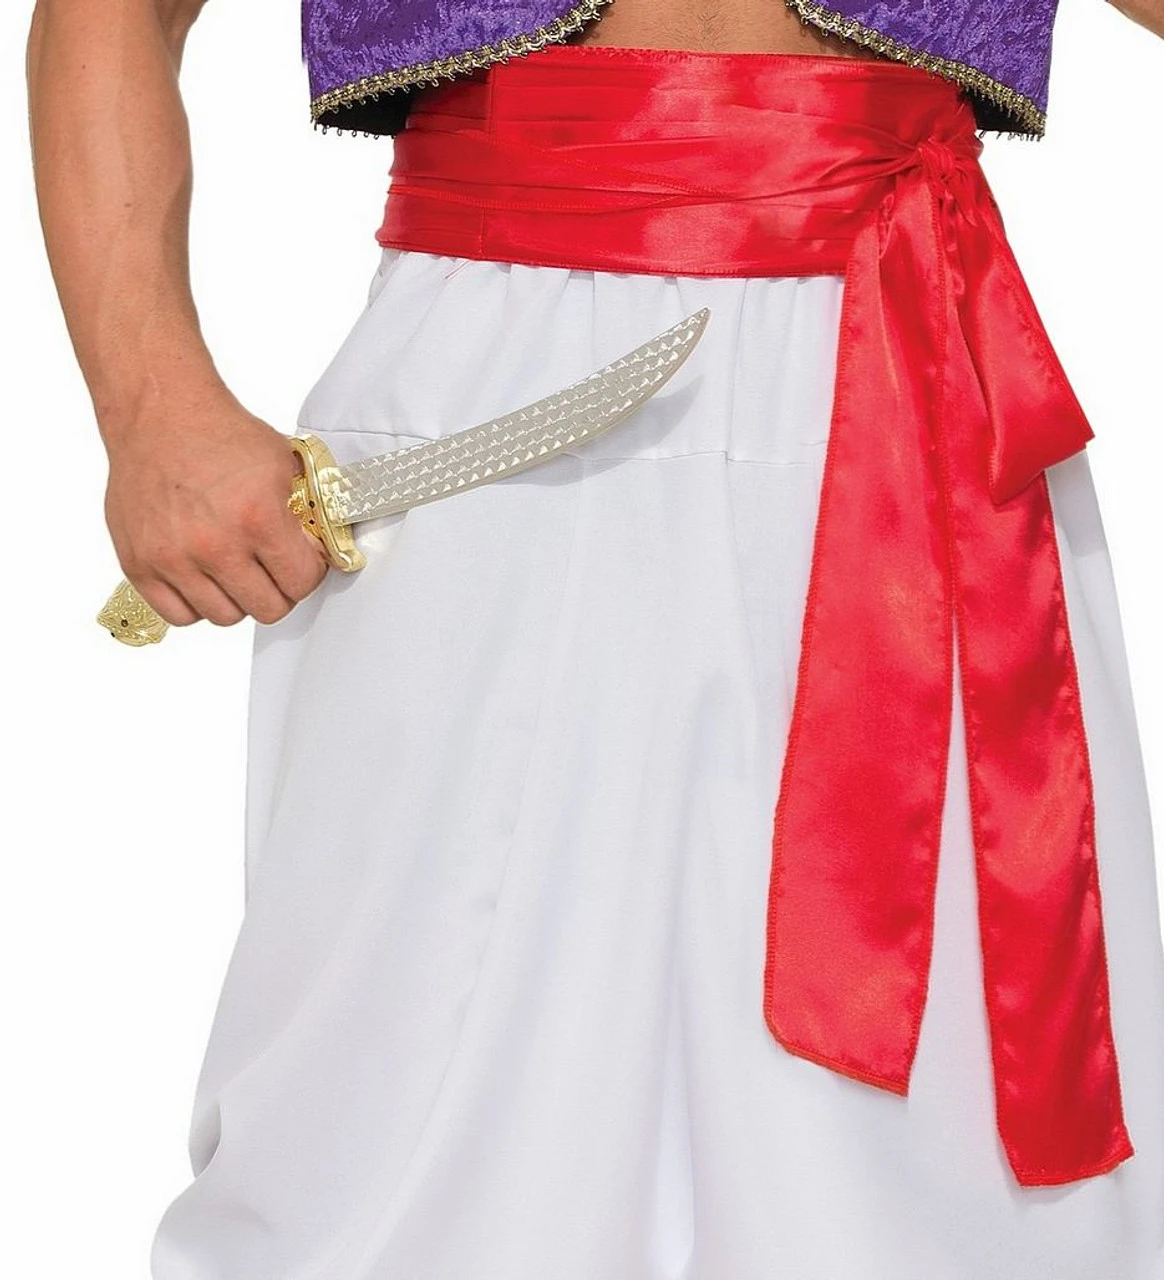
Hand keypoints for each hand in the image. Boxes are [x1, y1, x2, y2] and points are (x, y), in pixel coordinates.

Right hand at [103, 390, 329, 627]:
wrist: (160, 413)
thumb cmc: (222, 435)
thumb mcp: (285, 465)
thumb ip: (309, 512)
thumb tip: (326, 553)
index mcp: (258, 517)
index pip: (302, 582)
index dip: (309, 571)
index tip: (303, 560)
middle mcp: (214, 544)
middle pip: (268, 609)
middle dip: (279, 589)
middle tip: (273, 568)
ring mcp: (173, 558)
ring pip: (226, 617)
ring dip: (238, 597)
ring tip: (237, 568)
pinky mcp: (138, 564)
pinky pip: (180, 616)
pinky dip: (196, 603)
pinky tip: (204, 576)